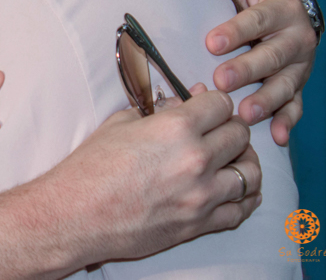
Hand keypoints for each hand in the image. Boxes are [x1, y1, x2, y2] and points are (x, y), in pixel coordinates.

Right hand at [47, 84, 259, 264]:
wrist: (75, 214)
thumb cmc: (91, 168)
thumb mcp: (120, 124)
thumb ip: (158, 111)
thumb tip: (183, 102)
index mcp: (176, 129)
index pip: (221, 105)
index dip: (214, 102)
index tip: (208, 107)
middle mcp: (196, 160)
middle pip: (240, 135)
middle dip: (230, 128)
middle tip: (217, 130)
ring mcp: (201, 195)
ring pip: (250, 172)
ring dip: (244, 162)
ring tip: (232, 159)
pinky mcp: (199, 224)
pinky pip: (241, 210)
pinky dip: (243, 197)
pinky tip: (236, 189)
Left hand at [197, 0, 316, 144]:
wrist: (281, 10)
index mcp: (282, 9)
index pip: (258, 20)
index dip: (236, 31)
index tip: (211, 42)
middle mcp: (295, 38)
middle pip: (272, 56)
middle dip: (247, 70)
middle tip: (221, 81)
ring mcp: (298, 65)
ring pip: (285, 85)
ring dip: (267, 101)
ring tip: (245, 113)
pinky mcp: (296, 85)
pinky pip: (294, 106)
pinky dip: (286, 122)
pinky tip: (276, 137)